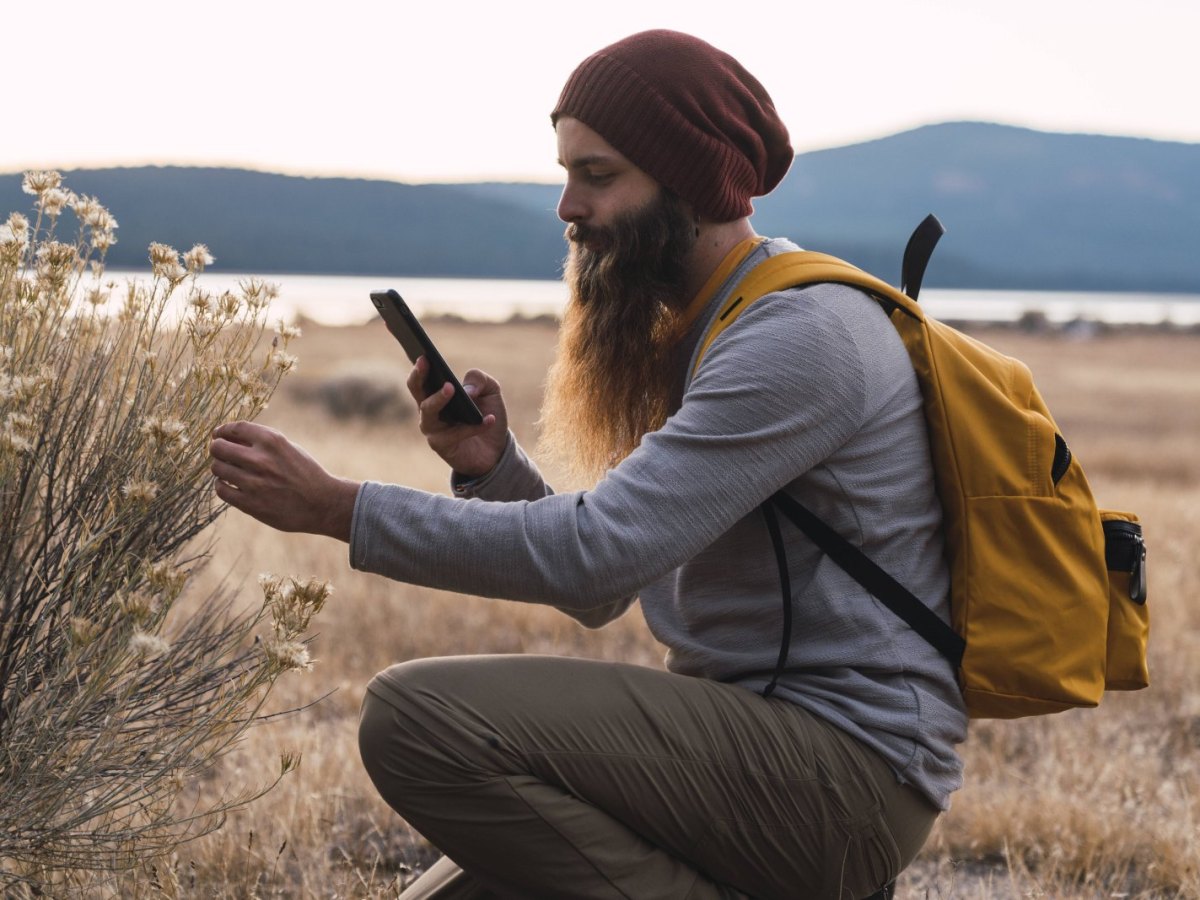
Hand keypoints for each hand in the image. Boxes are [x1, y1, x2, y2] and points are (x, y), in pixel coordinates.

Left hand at [209, 421, 359, 539]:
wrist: (322, 503)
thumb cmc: (305, 473)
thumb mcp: (289, 448)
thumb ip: (262, 442)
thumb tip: (229, 438)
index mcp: (272, 441)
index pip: (234, 428)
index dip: (222, 431)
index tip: (219, 435)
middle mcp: (261, 460)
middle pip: (219, 448)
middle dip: (217, 449)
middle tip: (220, 453)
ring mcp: (254, 483)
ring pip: (217, 468)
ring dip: (219, 467)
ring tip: (228, 470)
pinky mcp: (250, 503)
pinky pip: (222, 489)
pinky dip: (222, 485)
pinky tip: (230, 485)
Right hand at [407, 358, 507, 478]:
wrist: (496, 448)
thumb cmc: (487, 414)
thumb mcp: (490, 391)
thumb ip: (480, 380)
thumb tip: (466, 390)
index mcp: (435, 392)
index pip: (421, 376)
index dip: (418, 365)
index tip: (420, 350)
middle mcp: (428, 410)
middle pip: (417, 390)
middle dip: (419, 375)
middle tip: (426, 361)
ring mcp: (432, 429)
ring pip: (428, 412)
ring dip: (440, 398)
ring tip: (453, 388)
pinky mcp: (442, 446)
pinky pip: (455, 434)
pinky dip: (473, 427)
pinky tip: (489, 419)